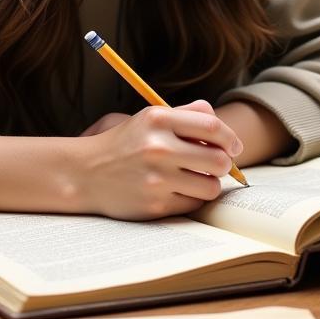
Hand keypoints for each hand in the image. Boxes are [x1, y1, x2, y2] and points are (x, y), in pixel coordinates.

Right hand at [72, 99, 243, 220]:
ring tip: (196, 178)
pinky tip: (178, 190)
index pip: (212, 126)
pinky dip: (191, 198)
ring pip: (211, 186)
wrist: (85, 173)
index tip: (234, 147)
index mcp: (158, 119)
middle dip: (224, 164)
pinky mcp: (154, 205)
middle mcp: (158, 147)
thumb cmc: (124, 143)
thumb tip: (217, 119)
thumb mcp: (149, 119)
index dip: (230, 138)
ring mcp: (156, 178)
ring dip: (209, 184)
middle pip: (218, 160)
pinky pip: (193, 204)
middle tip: (216, 165)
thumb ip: (184, 114)